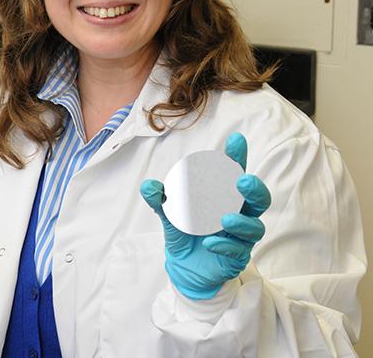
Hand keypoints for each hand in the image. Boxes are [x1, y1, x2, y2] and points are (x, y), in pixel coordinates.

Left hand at [140, 133, 270, 299]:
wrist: (183, 267)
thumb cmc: (183, 233)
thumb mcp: (167, 214)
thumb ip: (159, 200)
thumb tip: (149, 185)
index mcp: (223, 198)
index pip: (234, 174)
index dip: (237, 157)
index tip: (235, 140)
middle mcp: (237, 214)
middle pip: (258, 199)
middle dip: (254, 188)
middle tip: (242, 182)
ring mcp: (240, 237)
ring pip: (255, 227)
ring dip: (242, 222)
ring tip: (224, 220)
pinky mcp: (237, 257)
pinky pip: (238, 251)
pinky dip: (225, 245)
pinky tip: (209, 243)